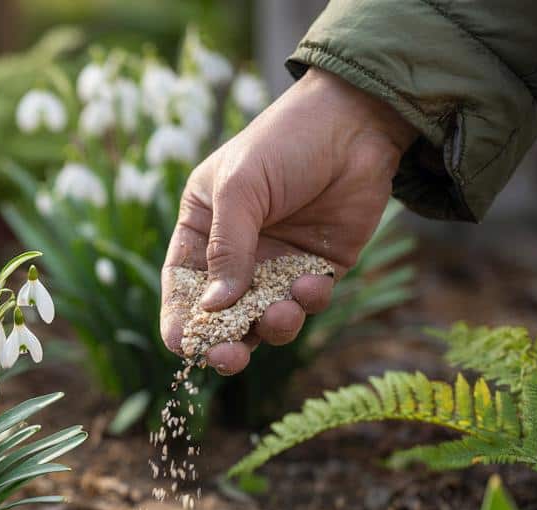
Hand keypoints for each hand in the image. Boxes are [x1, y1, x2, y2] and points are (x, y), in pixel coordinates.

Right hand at [159, 68, 417, 373]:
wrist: (356, 122)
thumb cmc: (283, 142)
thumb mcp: (241, 188)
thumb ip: (228, 248)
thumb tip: (215, 308)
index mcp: (201, 228)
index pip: (182, 284)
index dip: (180, 318)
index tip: (182, 347)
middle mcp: (235, 252)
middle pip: (221, 313)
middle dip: (224, 341)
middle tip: (228, 359)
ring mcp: (277, 263)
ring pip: (264, 316)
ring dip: (271, 325)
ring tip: (280, 315)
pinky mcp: (317, 267)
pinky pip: (306, 302)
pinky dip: (308, 302)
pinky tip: (313, 283)